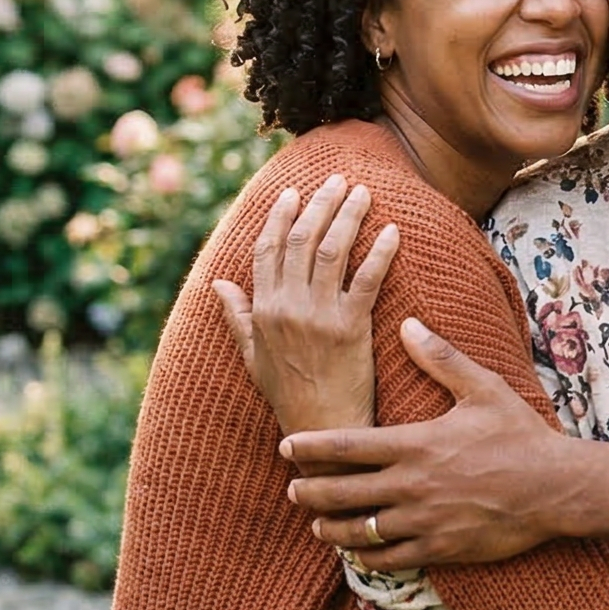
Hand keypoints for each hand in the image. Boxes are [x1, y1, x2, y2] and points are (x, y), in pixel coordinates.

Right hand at [214, 174, 396, 436]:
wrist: (321, 430)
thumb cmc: (287, 395)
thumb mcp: (252, 356)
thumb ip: (236, 316)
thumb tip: (217, 283)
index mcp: (263, 310)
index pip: (268, 249)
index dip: (279, 217)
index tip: (292, 193)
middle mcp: (287, 306)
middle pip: (302, 240)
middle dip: (319, 204)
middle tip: (337, 179)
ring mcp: (319, 316)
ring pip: (332, 251)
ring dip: (348, 216)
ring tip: (363, 192)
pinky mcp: (351, 328)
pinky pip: (367, 280)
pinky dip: (380, 252)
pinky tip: (392, 230)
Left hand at [277, 317, 568, 568]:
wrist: (555, 488)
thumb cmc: (520, 434)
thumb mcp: (483, 387)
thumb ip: (441, 358)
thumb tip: (409, 323)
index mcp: (416, 443)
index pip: (346, 445)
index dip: (310, 447)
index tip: (287, 446)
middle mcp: (411, 484)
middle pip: (342, 492)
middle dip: (310, 492)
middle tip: (292, 490)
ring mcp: (423, 520)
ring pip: (360, 530)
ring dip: (331, 528)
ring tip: (316, 525)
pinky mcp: (440, 547)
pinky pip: (390, 558)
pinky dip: (368, 556)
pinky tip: (358, 551)